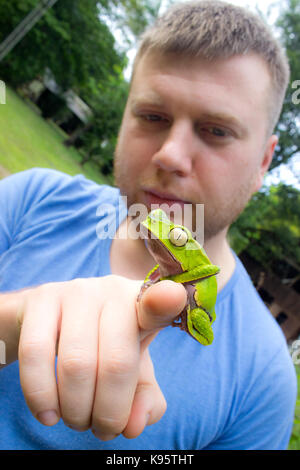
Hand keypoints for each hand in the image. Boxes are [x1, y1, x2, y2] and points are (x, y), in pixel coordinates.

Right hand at [16, 276, 186, 439]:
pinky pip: (35, 354)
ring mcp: (76, 291)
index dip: (165, 301)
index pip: (158, 304)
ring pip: (76, 363)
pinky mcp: (41, 298)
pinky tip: (48, 414)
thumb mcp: (132, 372)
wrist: (50, 321)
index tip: (172, 297)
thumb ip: (145, 399)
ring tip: (78, 420)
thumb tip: (134, 424)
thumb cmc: (101, 346)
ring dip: (76, 410)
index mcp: (144, 305)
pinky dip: (41, 396)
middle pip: (117, 362)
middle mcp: (113, 290)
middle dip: (109, 413)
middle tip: (103, 429)